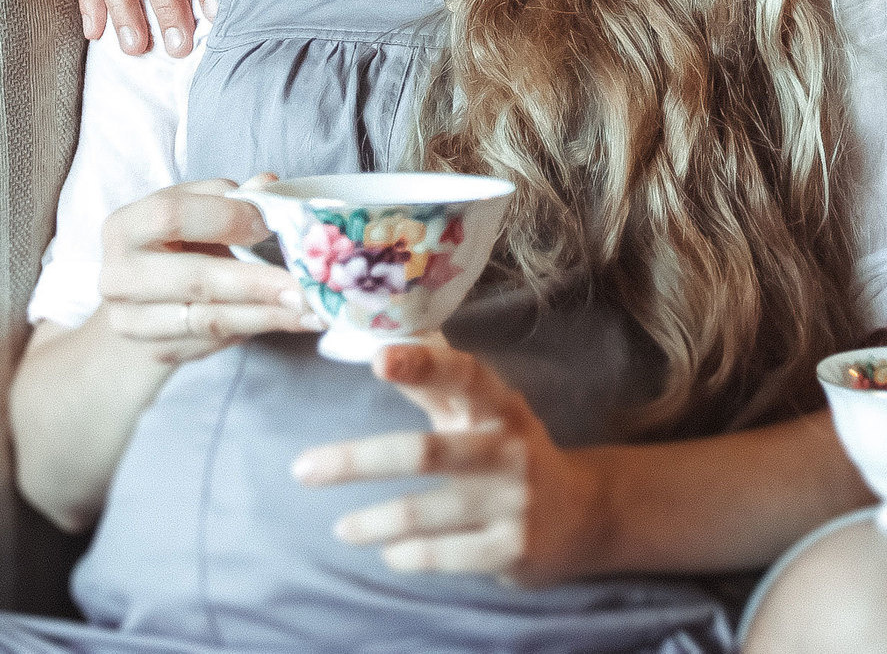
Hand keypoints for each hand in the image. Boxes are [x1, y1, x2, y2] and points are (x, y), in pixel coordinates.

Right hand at [96, 176, 320, 363]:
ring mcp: (131, 321)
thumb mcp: (193, 215)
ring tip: (313, 311)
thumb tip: (270, 185)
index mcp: (126, 226)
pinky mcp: (156, 352)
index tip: (271, 223)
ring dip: (267, 315)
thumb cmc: (173, 250)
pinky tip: (291, 322)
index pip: (173, 215)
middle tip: (306, 287)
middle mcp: (118, 275)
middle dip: (256, 282)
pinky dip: (256, 330)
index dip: (226, 217)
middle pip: (194, 278)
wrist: (135, 309)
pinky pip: (214, 343)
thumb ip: (229, 201)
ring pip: (209, 319)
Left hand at [291, 342, 608, 587]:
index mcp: (499, 406)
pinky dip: (405, 554)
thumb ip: (435, 380)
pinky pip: (441, 555)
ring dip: (373, 522)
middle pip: (426, 453)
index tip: (378, 358)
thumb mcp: (484, 412)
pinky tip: (388, 551)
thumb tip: (379, 332)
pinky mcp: (511, 549)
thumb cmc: (508, 451)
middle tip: (304, 468)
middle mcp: (509, 450)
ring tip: (342, 528)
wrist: (582, 515)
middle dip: (358, 461)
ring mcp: (513, 502)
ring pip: (424, 513)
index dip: (422, 363)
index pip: (463, 375)